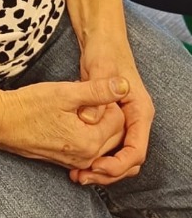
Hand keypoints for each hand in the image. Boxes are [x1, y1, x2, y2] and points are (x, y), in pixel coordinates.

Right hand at [0, 77, 126, 170]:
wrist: (2, 123)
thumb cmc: (30, 106)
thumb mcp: (66, 93)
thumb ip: (98, 91)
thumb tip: (124, 85)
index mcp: (90, 142)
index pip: (119, 120)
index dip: (108, 100)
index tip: (89, 90)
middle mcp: (87, 158)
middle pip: (115, 134)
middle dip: (106, 114)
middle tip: (84, 98)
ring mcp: (77, 162)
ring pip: (103, 142)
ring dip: (98, 124)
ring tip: (77, 108)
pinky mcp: (67, 162)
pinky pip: (90, 148)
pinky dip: (88, 133)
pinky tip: (72, 119)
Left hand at [72, 43, 153, 186]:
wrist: (102, 40)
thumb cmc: (104, 52)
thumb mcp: (99, 70)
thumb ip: (96, 94)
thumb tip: (89, 120)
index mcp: (140, 111)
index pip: (137, 150)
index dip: (118, 164)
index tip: (97, 168)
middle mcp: (136, 120)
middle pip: (129, 160)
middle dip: (109, 173)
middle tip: (84, 177)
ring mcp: (125, 122)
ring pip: (119, 157)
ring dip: (101, 168)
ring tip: (78, 175)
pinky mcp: (112, 122)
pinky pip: (108, 147)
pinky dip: (95, 157)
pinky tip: (77, 161)